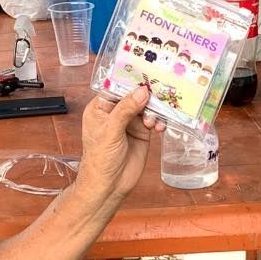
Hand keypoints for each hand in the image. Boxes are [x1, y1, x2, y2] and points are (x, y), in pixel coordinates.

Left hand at [72, 85, 158, 210]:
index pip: (117, 87)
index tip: (146, 73)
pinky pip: (154, 120)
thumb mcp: (110, 131)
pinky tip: (159, 127)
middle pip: (134, 95)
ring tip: (156, 118)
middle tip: (160, 91)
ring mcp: (130, 122)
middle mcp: (116, 112)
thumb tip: (141, 91)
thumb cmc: (100, 159)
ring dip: (154, 110)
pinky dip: (159, 121)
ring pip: (146, 107)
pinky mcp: (142, 132)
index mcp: (101, 108)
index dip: (130, 81)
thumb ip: (126, 110)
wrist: (109, 186)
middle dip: (147, 94)